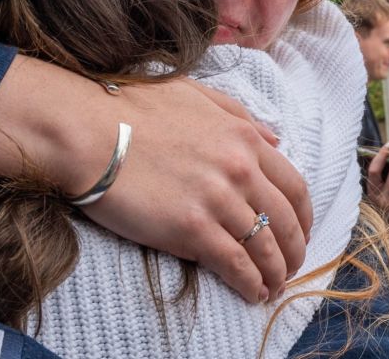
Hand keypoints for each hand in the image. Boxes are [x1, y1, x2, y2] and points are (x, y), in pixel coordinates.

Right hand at [0, 55, 311, 303]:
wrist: (86, 131)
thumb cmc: (129, 109)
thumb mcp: (193, 94)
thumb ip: (238, 114)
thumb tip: (275, 140)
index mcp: (242, 138)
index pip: (293, 186)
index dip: (302, 217)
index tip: (299, 233)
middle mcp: (239, 169)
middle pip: (285, 220)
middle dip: (295, 250)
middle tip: (292, 266)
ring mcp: (217, 200)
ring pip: (264, 246)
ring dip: (276, 272)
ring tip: (273, 286)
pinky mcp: (191, 228)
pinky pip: (235, 264)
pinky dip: (250, 283)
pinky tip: (253, 293)